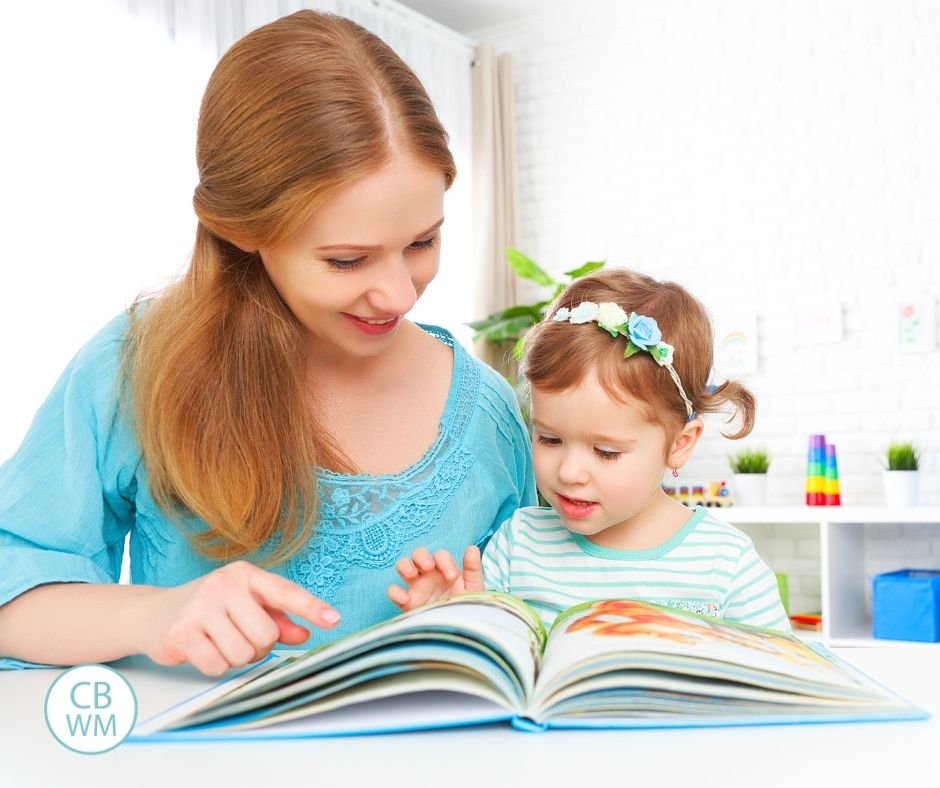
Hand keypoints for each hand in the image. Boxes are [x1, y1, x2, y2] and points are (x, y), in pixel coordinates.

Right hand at [140, 561, 339, 675]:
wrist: (153, 613)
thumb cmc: (209, 608)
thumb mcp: (245, 605)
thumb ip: (277, 618)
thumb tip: (305, 633)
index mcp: (245, 575)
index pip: (285, 592)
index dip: (311, 608)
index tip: (333, 620)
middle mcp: (224, 585)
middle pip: (266, 634)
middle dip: (259, 646)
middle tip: (240, 636)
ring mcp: (201, 607)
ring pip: (243, 654)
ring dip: (236, 657)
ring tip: (220, 641)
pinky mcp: (182, 633)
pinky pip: (218, 665)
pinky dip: (215, 665)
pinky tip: (202, 649)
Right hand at [387, 546, 483, 611]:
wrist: (459, 631)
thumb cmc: (466, 606)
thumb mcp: (473, 588)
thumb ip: (473, 569)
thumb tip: (472, 549)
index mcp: (444, 569)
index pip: (440, 555)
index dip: (444, 561)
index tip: (452, 576)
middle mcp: (428, 575)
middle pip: (418, 554)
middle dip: (421, 556)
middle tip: (429, 566)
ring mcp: (416, 587)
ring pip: (402, 566)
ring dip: (405, 566)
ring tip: (412, 574)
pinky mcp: (406, 603)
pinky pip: (393, 592)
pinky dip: (394, 592)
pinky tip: (405, 598)